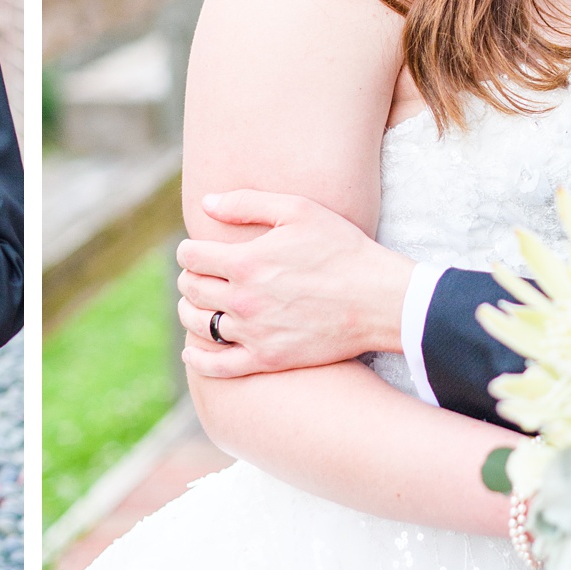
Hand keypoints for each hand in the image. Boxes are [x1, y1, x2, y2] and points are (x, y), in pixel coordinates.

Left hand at [175, 191, 416, 378]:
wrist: (380, 300)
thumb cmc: (342, 249)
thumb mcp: (298, 210)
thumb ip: (247, 203)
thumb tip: (206, 203)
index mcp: (246, 261)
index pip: (191, 256)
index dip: (190, 249)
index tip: (198, 250)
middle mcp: (244, 300)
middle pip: (192, 289)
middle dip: (191, 277)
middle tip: (201, 274)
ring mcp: (254, 333)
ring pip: (199, 325)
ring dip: (190, 311)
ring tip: (199, 304)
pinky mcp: (269, 359)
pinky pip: (218, 366)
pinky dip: (198, 359)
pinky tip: (193, 350)